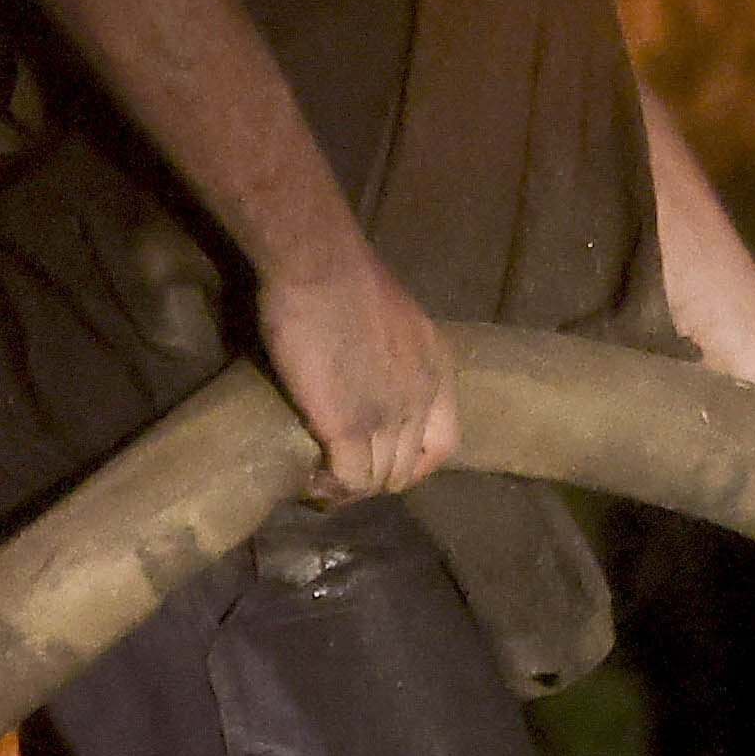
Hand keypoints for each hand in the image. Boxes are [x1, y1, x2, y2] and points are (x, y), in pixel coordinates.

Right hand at [262, 239, 459, 502]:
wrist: (320, 267)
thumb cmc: (347, 280)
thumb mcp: (397, 323)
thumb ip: (395, 357)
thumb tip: (371, 375)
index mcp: (438, 371)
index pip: (444, 444)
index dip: (414, 464)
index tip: (382, 461)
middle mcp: (423, 398)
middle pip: (406, 468)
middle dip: (373, 479)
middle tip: (337, 475)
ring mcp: (389, 415)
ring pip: (378, 480)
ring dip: (348, 488)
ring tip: (320, 480)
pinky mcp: (347, 426)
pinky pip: (349, 478)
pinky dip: (329, 486)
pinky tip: (310, 478)